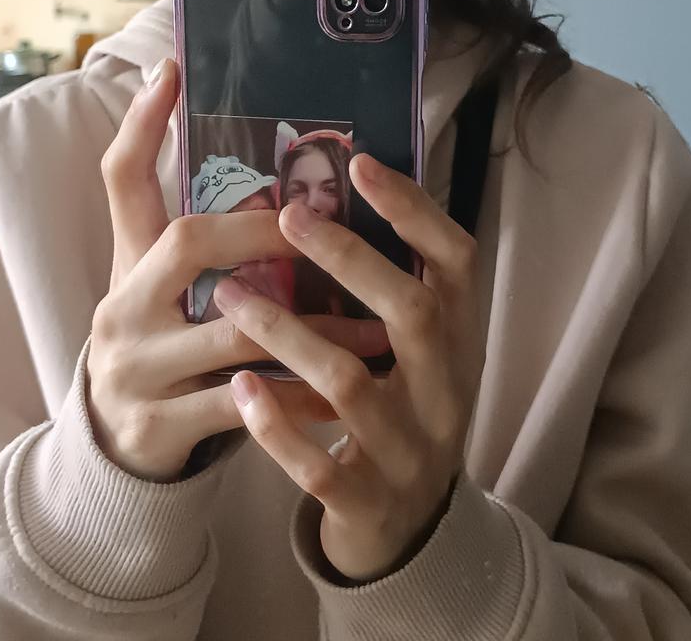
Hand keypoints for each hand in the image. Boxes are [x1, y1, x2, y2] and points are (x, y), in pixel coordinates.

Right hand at [86, 59, 390, 482]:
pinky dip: (296, 398)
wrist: (116, 439)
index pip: (121, 179)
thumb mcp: (158, 282)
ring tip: (374, 326)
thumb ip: (191, 227)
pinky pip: (241, 408)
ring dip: (313, 328)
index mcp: (126, 263)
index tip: (172, 69)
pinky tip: (343, 393)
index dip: (141, 124)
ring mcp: (134, 370)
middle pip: (187, 243)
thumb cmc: (159, 339)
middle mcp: (120, 309)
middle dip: (267, 231)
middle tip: (331, 228)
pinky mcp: (156, 428)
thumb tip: (213, 141)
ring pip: (232, 334)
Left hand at [212, 152, 483, 581]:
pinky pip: (318, 464)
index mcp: (460, 339)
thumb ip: (393, 288)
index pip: (457, 262)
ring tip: (229, 296)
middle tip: (291, 215)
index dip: (415, 211)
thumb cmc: (401, 409)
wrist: (412, 528)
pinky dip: (275, 424)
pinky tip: (239, 387)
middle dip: (351, 259)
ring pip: (351, 384)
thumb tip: (337, 196)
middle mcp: (446, 389)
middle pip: (413, 314)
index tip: (361, 164)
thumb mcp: (417, 350)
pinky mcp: (368, 501)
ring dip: (286, 333)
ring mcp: (410, 449)